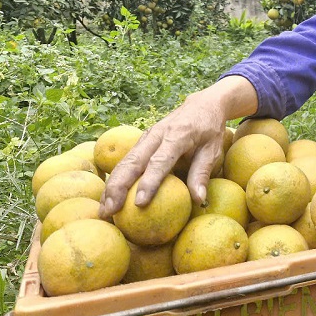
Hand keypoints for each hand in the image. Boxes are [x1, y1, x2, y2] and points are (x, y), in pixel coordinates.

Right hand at [99, 76, 256, 217]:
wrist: (202, 104)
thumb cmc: (210, 130)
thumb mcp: (213, 149)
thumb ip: (202, 173)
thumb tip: (198, 200)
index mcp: (178, 135)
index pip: (160, 161)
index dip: (149, 182)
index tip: (139, 203)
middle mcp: (157, 134)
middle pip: (133, 161)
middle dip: (118, 187)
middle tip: (109, 212)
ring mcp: (147, 136)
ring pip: (125, 161)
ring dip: (111, 185)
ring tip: (103, 210)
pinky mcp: (142, 140)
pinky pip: (126, 160)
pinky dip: (116, 179)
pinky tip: (109, 198)